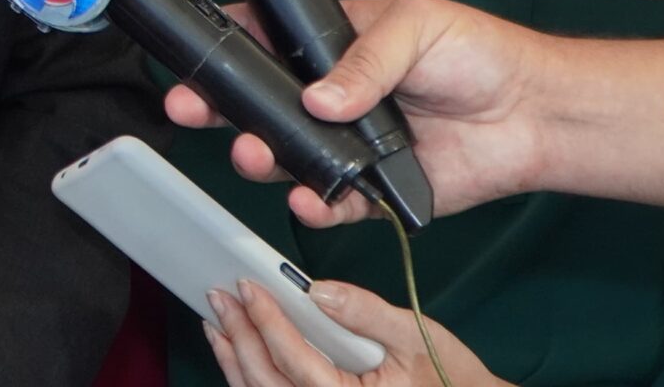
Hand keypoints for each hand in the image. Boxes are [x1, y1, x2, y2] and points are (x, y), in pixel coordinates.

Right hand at [163, 0, 547, 228]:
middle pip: (257, 106)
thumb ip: (365, 59)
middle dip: (216, 108)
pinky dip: (314, 205)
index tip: (194, 55)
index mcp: (331, 49)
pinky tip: (309, 199)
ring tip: (254, 154)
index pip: (265, 43)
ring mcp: (347, 145)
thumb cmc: (479, 54)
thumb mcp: (417, 25)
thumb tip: (318, 98)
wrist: (534, 114)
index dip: (226, 49)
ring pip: (283, 157)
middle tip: (191, 108)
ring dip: (259, 158)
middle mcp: (330, 99)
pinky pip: (330, 203)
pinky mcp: (372, 191)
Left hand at [204, 276, 502, 386]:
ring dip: (234, 357)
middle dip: (239, 336)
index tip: (247, 286)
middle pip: (266, 381)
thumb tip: (316, 289)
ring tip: (217, 319)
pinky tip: (237, 347)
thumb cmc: (446, 374)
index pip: (295, 362)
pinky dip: (248, 374)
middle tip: (218, 295)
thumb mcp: (414, 335)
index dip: (267, 322)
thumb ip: (365, 312)